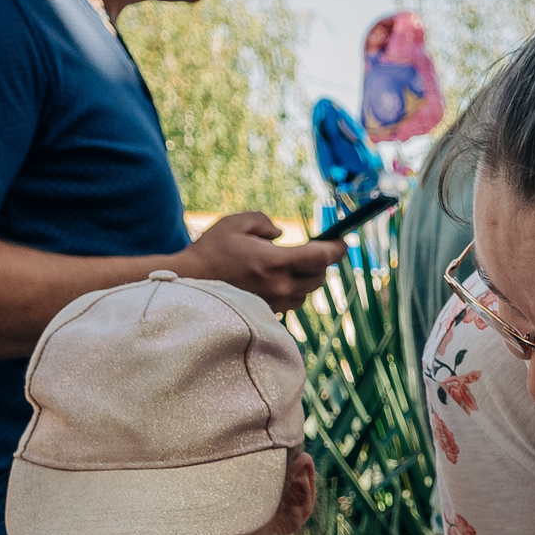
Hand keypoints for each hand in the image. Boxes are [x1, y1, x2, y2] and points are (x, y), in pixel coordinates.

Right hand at [179, 212, 344, 313]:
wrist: (190, 283)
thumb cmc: (211, 250)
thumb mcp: (236, 222)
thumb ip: (264, 222)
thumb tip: (279, 234)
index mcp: (275, 263)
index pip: (320, 258)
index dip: (337, 249)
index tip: (344, 242)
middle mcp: (279, 286)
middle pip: (319, 277)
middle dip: (322, 263)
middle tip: (319, 249)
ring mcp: (274, 302)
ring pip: (307, 292)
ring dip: (308, 278)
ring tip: (297, 264)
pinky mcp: (267, 312)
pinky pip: (293, 302)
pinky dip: (294, 290)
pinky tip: (281, 279)